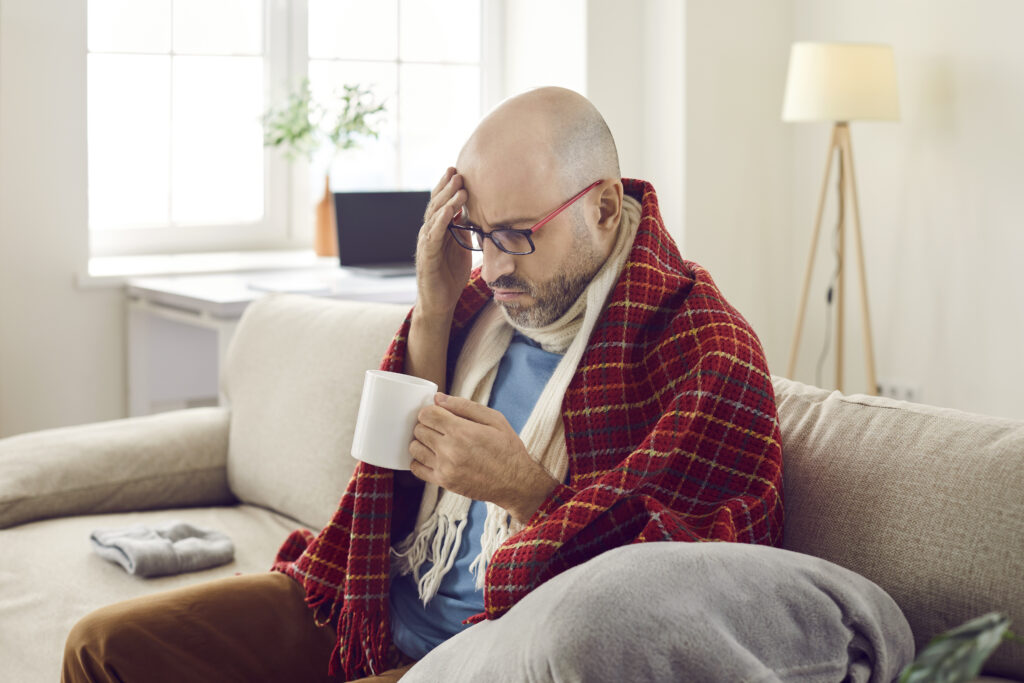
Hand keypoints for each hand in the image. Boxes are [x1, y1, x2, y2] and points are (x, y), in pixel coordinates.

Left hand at [409, 393, 558, 524]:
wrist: (516, 483)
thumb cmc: (508, 449)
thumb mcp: (494, 419)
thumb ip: (465, 406)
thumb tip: (438, 398)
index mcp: (461, 431)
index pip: (426, 414)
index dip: (431, 411)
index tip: (439, 414)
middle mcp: (449, 450)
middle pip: (419, 429)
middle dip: (427, 425)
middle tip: (440, 428)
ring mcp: (445, 468)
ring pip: (414, 448)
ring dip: (422, 442)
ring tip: (436, 442)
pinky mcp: (443, 482)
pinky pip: (416, 468)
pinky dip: (420, 460)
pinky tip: (433, 456)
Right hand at [415, 168, 472, 316]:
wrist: (440, 302)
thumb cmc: (450, 276)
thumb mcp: (462, 248)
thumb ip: (464, 231)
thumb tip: (475, 215)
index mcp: (438, 230)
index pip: (441, 203)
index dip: (448, 187)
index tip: (458, 170)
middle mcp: (429, 233)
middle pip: (436, 204)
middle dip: (447, 187)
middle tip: (457, 171)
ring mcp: (427, 244)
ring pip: (435, 216)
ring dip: (447, 200)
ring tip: (459, 186)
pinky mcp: (428, 256)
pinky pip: (434, 236)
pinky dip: (441, 221)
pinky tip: (449, 210)